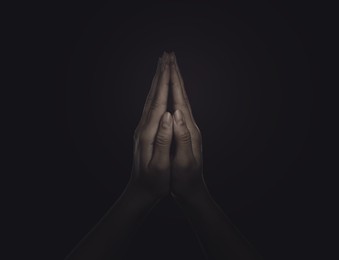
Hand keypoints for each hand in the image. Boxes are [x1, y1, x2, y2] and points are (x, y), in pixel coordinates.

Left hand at [129, 52, 172, 199]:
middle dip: (160, 75)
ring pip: (150, 99)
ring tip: (162, 67)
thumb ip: (164, 140)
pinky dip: (155, 94)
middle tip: (166, 56)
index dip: (165, 83)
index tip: (170, 64)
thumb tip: (168, 116)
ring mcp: (142, 129)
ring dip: (157, 81)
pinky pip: (150, 107)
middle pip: (153, 95)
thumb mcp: (161, 165)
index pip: (159, 102)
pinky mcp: (144, 132)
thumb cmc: (154, 182)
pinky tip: (157, 90)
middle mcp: (143, 127)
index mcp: (149, 133)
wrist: (140, 191)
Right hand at [169, 53, 205, 199]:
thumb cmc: (186, 179)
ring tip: (169, 69)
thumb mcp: (184, 161)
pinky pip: (178, 109)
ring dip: (175, 83)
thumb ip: (182, 138)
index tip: (169, 63)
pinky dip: (173, 97)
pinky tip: (170, 94)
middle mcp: (190, 125)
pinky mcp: (183, 133)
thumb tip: (176, 114)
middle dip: (175, 75)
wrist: (192, 190)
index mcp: (189, 130)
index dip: (174, 81)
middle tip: (169, 56)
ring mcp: (187, 128)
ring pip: (180, 100)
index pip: (180, 100)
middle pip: (182, 95)